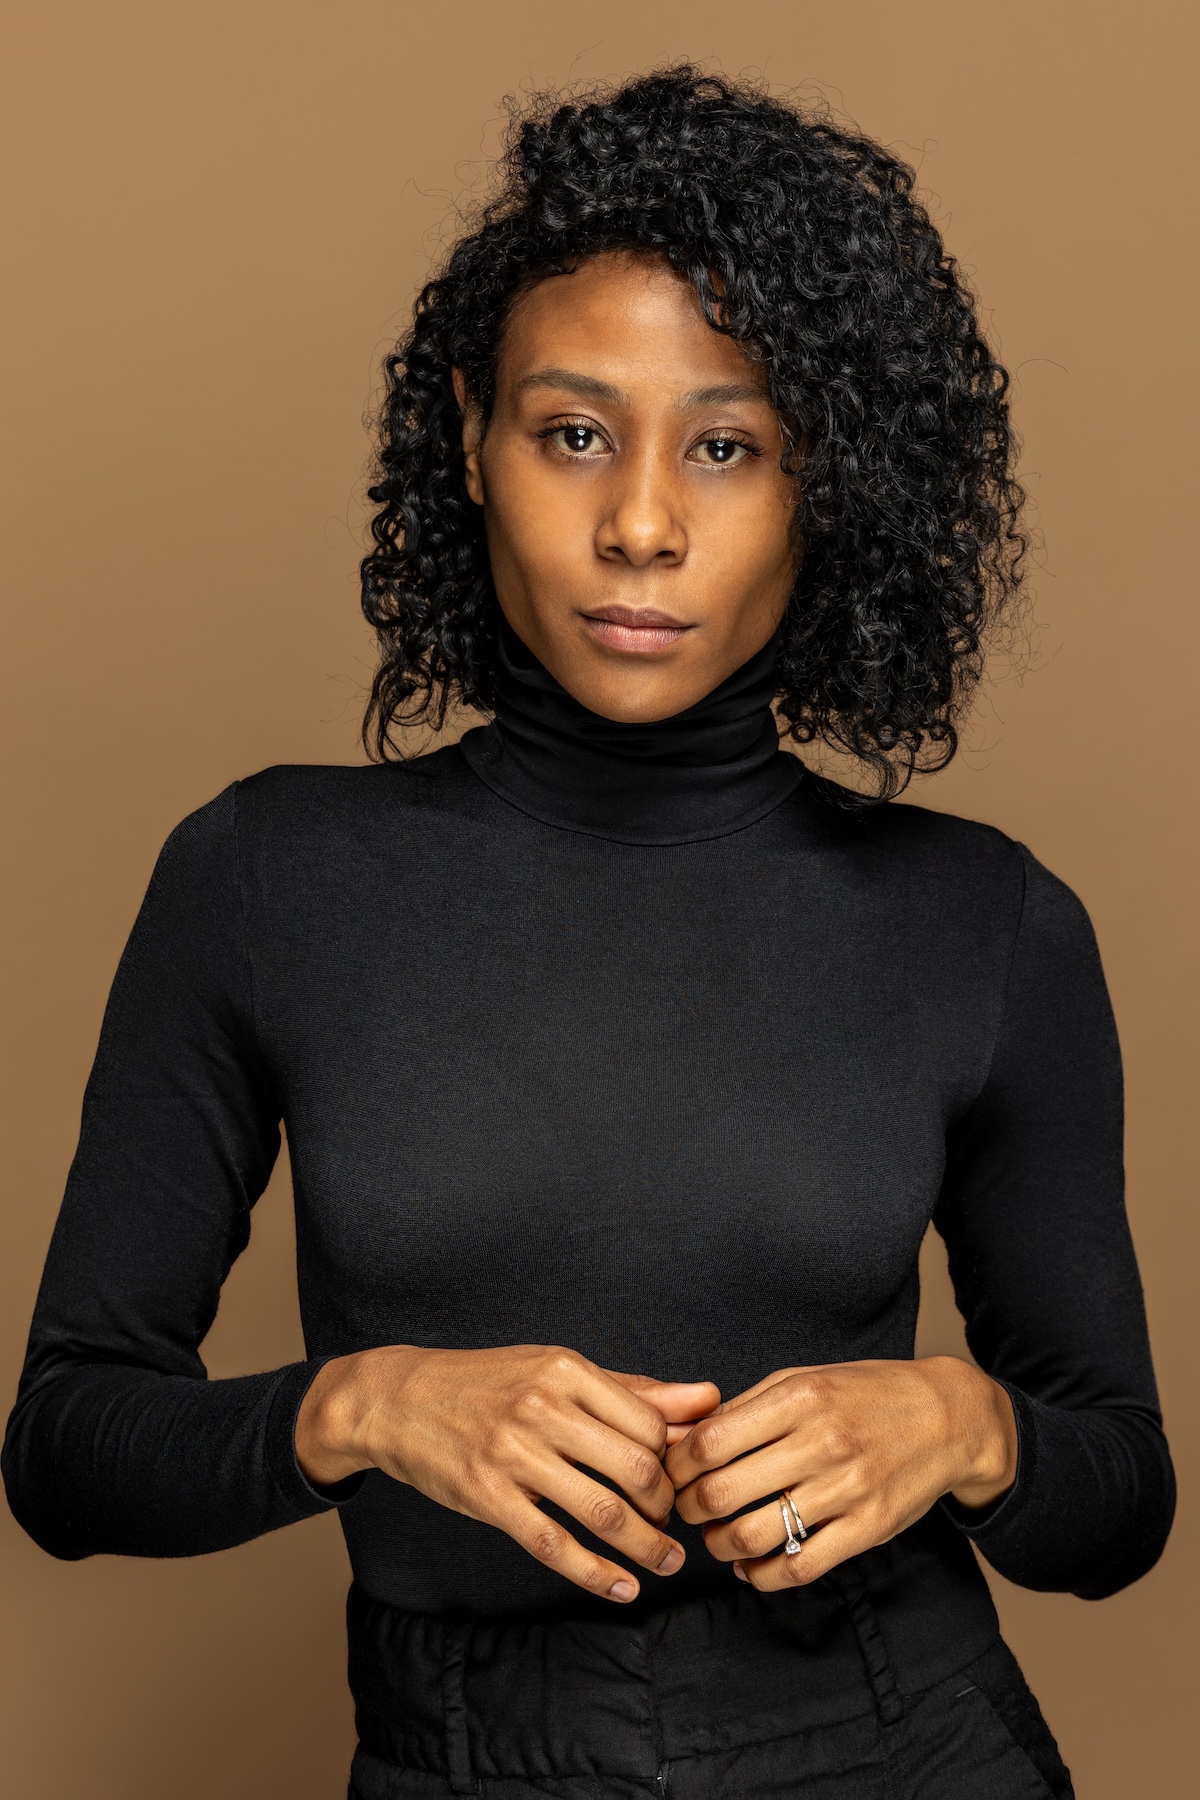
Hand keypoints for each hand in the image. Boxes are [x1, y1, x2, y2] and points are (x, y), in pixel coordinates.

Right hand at [295, 1344, 718, 1602]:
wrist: (398, 1399)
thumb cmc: (488, 1383)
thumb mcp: (555, 1370)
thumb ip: (631, 1390)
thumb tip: (706, 1399)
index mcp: (565, 1370)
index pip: (648, 1424)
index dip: (675, 1461)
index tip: (681, 1481)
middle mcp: (541, 1408)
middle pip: (635, 1468)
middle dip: (666, 1506)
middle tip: (674, 1523)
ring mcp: (512, 1453)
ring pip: (601, 1511)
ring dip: (646, 1547)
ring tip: (667, 1563)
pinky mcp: (487, 1496)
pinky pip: (553, 1544)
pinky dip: (595, 1574)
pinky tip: (621, 1588)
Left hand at [666, 1356, 1016, 1591]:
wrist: (949, 1417)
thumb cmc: (867, 1394)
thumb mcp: (805, 1378)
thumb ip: (748, 1407)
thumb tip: (689, 1439)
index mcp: (798, 1398)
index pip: (709, 1442)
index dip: (677, 1465)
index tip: (672, 1472)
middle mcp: (820, 1442)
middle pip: (721, 1492)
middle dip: (688, 1508)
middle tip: (685, 1509)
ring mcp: (847, 1489)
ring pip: (753, 1536)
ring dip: (718, 1545)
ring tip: (716, 1537)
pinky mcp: (869, 1529)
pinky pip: (799, 1568)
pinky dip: (761, 1577)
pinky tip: (750, 1568)